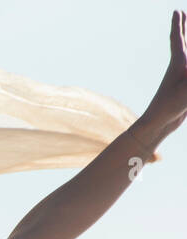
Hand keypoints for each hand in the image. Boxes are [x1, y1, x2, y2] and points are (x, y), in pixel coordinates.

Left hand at [140, 10, 186, 137]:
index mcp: (177, 63)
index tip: (177, 11)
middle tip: (183, 13)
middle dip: (184, 27)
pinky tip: (186, 61)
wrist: (158, 124)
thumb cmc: (169, 105)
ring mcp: (181, 76)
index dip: (178, 24)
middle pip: (183, 41)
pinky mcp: (184, 87)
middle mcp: (179, 66)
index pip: (177, 38)